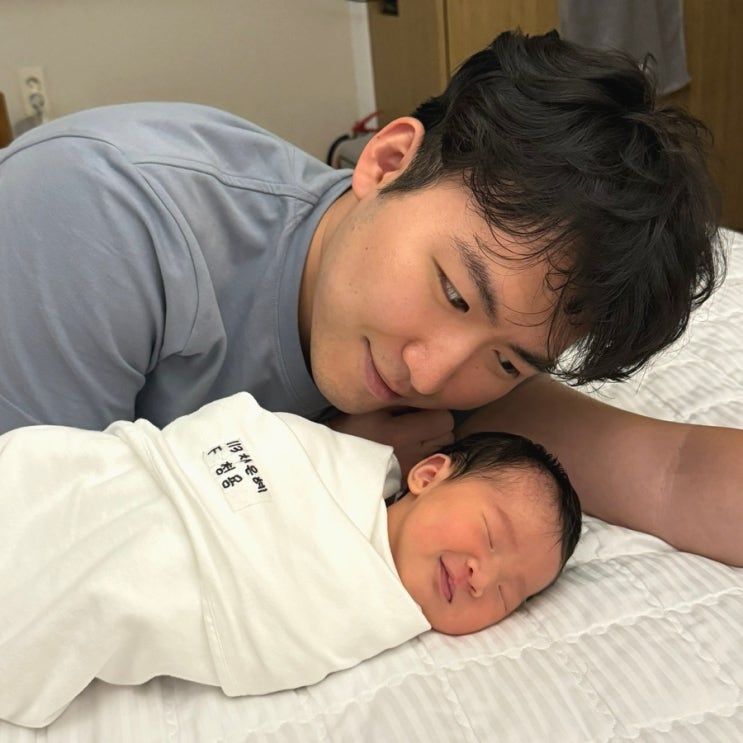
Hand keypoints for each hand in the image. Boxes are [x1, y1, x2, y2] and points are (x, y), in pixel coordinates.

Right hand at [327, 408, 454, 478]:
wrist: (333, 463)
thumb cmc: (350, 430)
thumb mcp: (370, 407)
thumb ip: (400, 398)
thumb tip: (426, 390)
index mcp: (399, 433)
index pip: (444, 419)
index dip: (436, 412)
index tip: (422, 411)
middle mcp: (409, 455)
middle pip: (447, 436)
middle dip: (437, 427)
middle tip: (418, 423)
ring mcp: (410, 471)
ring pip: (442, 450)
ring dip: (433, 442)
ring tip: (412, 437)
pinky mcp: (408, 482)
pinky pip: (431, 464)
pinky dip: (425, 457)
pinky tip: (408, 452)